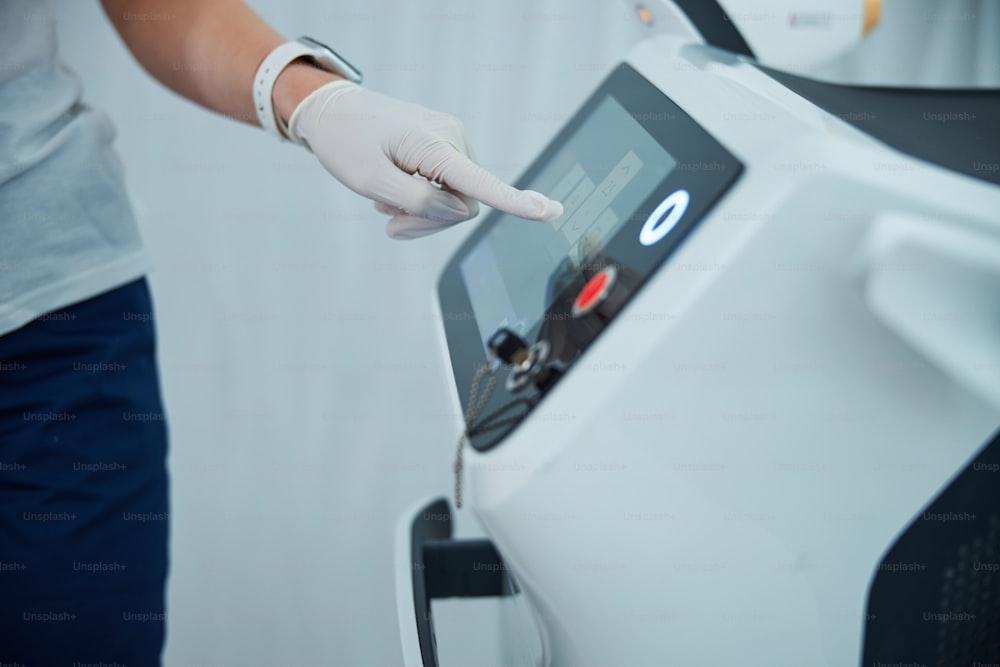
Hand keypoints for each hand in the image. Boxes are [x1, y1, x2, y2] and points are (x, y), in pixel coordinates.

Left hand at [287, 81, 562, 238]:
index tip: (551, 212)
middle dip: (427, 222)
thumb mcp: (372, 181)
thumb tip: (458, 212)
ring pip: (453, 201)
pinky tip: (390, 193)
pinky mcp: (442, 147)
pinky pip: (444, 187)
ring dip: (420, 212)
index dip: (517, 204)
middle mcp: (453, 140)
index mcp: (437, 146)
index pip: (483, 185)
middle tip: (388, 222)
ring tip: (383, 203)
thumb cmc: (345, 141)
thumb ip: (417, 203)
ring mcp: (449, 142)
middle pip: (462, 205)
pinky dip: (419, 198)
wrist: (328, 110)